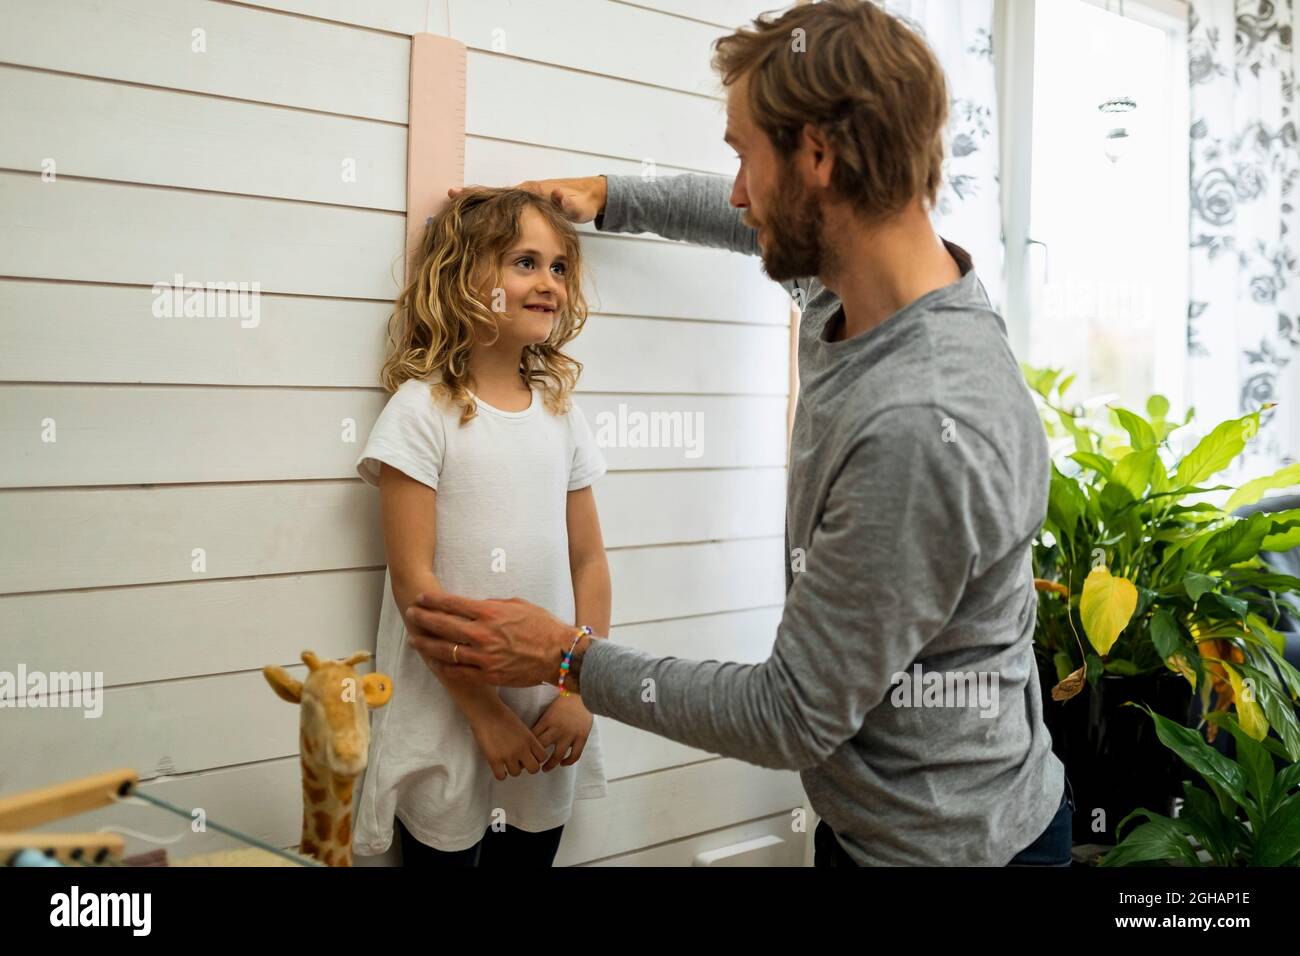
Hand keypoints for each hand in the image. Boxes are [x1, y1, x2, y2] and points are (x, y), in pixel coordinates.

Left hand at [406, 593, 581, 687]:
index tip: (421, 598)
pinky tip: (434, 662)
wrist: (559, 654)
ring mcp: (483, 657)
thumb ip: (492, 605)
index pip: (452, 604)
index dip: (433, 600)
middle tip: (410, 615)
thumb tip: (473, 606)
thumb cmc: (541, 626)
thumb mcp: (516, 604)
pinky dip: (444, 667)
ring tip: (414, 640)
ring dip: (426, 644)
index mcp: (490, 612)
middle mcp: (483, 634)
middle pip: (442, 625)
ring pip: (445, 651)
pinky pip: (458, 672)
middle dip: (423, 618)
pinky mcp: (488, 675)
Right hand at [447, 176, 606, 223]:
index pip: (500, 192)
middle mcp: (525, 190)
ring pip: (498, 199)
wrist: (591, 196)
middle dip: (472, 195)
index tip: (459, 192)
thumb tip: (556, 194)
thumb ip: (566, 202)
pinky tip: (482, 214)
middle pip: (494, 193)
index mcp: (530, 190)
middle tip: (449, 196)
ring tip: (458, 206)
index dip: (480, 194)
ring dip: (480, 202)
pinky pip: (507, 205)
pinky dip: (493, 207)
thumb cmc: (583, 202)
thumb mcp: (577, 205)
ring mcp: (526, 197)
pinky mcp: (529, 204)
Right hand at [468, 701, 548, 780]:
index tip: (530, 755)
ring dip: (512, 768)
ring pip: (516, 773)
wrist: (486, 711)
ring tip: (506, 761)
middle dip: (527, 767)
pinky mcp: (494, 759)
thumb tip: (528, 753)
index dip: (536, 758)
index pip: (543, 757)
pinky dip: (500, 773)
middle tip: (520, 761)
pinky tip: (498, 766)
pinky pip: (501, 776)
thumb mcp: (522, 727)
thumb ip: (527, 740)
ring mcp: (508, 755)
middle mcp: (522, 749)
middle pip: (534, 769)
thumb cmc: (502, 715)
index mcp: (530, 739)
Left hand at [532, 695, 593, 771]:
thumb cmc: (564, 701)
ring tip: (545, 769)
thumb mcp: (548, 710)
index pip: (533, 738)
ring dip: (550, 765)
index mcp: (547, 720)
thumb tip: (530, 737)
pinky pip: (575, 755)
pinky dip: (568, 762)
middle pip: (542, 748)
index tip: (523, 753)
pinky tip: (563, 763)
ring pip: (557, 756)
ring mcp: (570, 735)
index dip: (526, 747)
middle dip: (535, 757)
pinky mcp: (582, 738)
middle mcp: (557, 729)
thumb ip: (541, 723)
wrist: (584, 695)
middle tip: (531, 763)